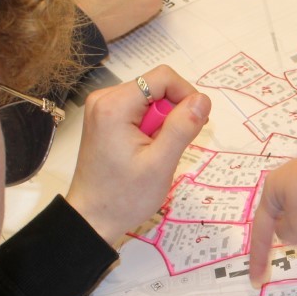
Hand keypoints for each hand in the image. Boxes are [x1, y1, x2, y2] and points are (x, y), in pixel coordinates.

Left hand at [65, 65, 209, 246]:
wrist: (93, 218)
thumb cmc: (124, 196)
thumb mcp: (161, 164)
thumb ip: (183, 128)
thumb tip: (202, 100)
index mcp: (115, 105)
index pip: (163, 77)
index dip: (186, 95)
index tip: (195, 124)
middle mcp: (104, 98)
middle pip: (156, 87)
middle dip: (174, 112)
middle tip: (175, 146)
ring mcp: (102, 108)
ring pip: (149, 99)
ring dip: (163, 122)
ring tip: (159, 152)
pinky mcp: (105, 119)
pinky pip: (138, 110)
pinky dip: (151, 126)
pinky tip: (148, 150)